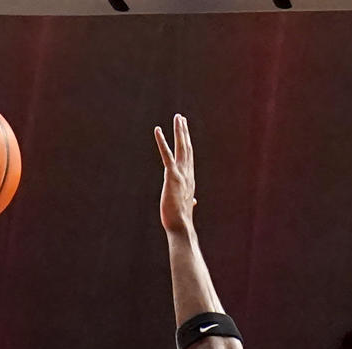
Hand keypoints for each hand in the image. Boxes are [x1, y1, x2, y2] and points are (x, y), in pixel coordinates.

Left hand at [155, 114, 196, 235]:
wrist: (181, 227)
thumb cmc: (181, 220)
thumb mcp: (185, 206)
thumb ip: (189, 201)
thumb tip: (194, 202)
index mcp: (190, 180)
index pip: (189, 158)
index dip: (187, 143)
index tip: (185, 132)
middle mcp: (188, 174)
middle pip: (187, 148)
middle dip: (184, 132)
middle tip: (181, 118)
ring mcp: (181, 174)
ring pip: (181, 148)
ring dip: (179, 131)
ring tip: (178, 118)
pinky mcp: (172, 176)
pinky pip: (167, 155)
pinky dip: (162, 142)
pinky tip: (158, 130)